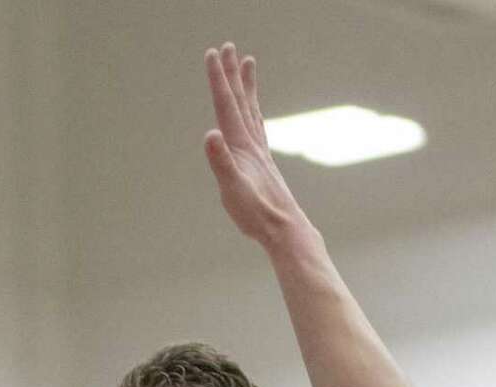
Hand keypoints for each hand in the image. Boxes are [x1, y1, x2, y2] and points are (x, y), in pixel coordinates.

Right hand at [204, 43, 305, 250]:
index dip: (218, 79)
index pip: (226, 105)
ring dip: (247, 87)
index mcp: (241, 146)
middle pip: (240, 101)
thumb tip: (210, 134)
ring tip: (247, 65)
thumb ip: (221, 161)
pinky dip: (253, 113)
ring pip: (252, 110)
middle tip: (228, 46)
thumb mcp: (232, 189)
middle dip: (232, 73)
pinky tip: (253, 114)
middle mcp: (252, 144)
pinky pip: (257, 128)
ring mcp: (260, 153)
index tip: (212, 53)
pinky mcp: (263, 165)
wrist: (285, 229)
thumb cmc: (257, 214)